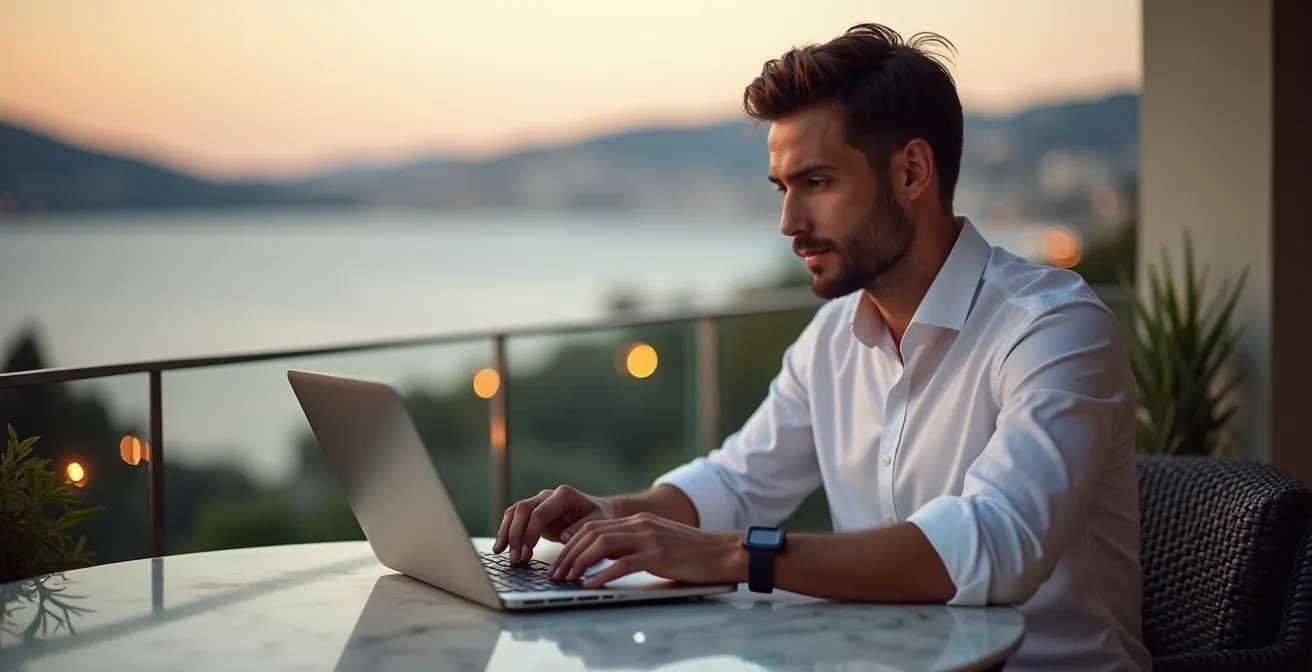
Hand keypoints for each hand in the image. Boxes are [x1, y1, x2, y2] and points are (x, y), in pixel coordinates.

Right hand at [493, 485, 615, 563]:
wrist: (600, 512)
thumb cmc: (601, 518)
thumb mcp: (598, 523)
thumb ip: (581, 529)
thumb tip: (564, 538)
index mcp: (564, 495)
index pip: (540, 512)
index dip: (530, 533)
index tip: (526, 553)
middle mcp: (548, 495)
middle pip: (523, 510)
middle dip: (516, 535)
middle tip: (515, 559)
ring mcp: (539, 502)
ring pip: (515, 512)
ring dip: (506, 532)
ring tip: (501, 552)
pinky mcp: (534, 513)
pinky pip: (515, 519)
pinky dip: (507, 531)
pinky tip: (502, 547)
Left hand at [548, 512, 744, 587]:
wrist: (723, 551)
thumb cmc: (692, 553)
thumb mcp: (657, 543)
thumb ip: (633, 546)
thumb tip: (606, 560)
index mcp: (637, 521)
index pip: (594, 527)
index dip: (572, 544)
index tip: (560, 561)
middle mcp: (639, 524)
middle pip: (591, 533)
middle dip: (569, 554)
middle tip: (556, 573)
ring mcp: (648, 538)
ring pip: (601, 544)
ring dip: (579, 562)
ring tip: (567, 579)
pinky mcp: (658, 555)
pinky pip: (623, 563)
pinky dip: (602, 574)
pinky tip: (591, 584)